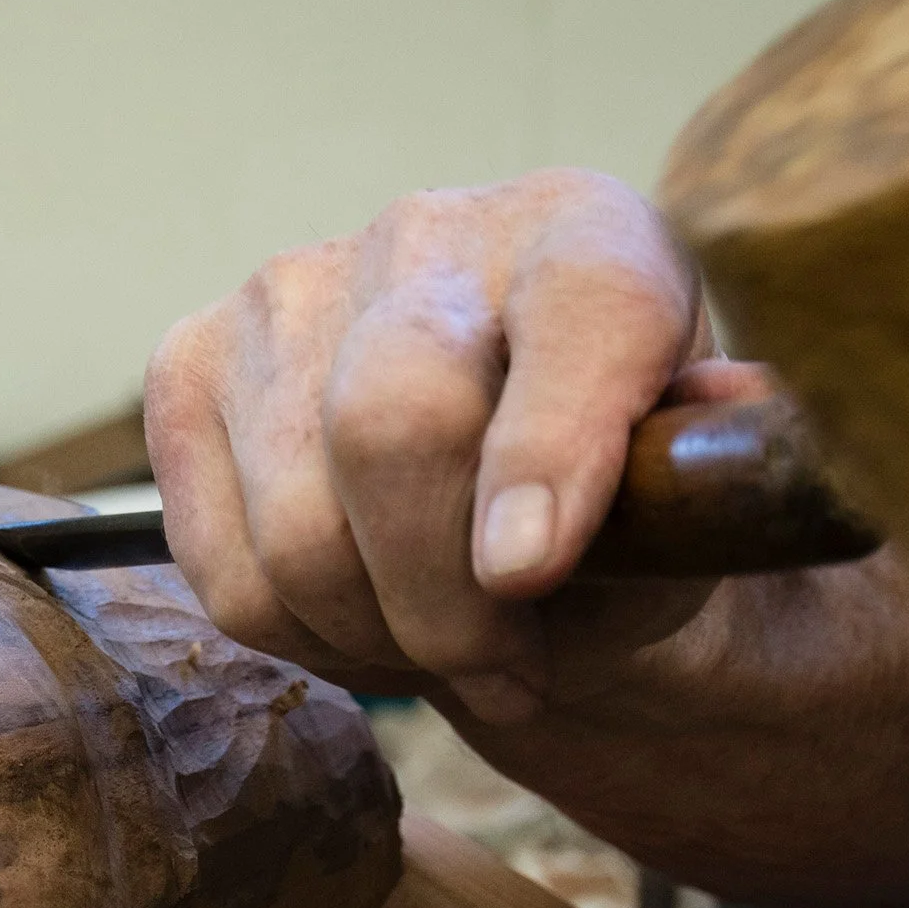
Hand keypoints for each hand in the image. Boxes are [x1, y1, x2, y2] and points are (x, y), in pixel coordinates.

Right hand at [145, 168, 771, 724]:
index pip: (574, 320)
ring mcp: (285, 294)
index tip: (530, 573)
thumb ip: (713, 476)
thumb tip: (720, 420)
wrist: (509, 506)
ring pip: (296, 532)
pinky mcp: (188, 368)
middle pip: (389, 425)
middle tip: (507, 673)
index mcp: (588, 233)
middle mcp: (425, 234)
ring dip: (377, 641)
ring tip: (446, 654)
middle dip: (445, 603)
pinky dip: (300, 638)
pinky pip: (225, 570)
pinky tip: (365, 627)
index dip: (547, 450)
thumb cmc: (619, 505)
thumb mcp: (699, 500)